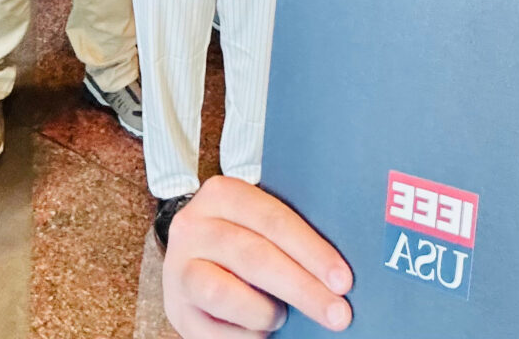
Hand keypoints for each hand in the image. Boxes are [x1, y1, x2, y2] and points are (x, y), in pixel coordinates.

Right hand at [163, 177, 353, 336]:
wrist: (197, 261)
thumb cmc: (248, 242)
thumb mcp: (263, 224)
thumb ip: (293, 234)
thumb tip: (339, 272)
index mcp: (222, 194)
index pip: (273, 220)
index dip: (311, 251)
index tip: (343, 281)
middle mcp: (192, 227)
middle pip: (253, 257)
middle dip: (302, 288)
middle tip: (338, 315)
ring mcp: (177, 269)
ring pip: (224, 293)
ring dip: (266, 312)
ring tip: (282, 318)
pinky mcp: (174, 309)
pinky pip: (213, 331)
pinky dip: (246, 337)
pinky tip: (261, 334)